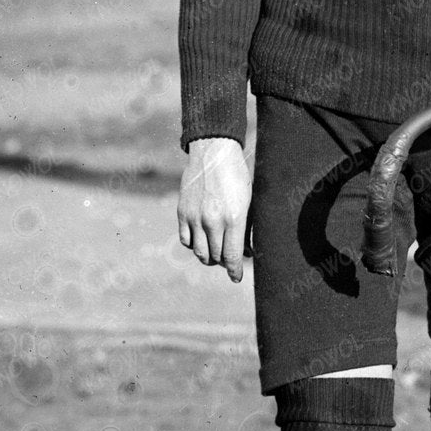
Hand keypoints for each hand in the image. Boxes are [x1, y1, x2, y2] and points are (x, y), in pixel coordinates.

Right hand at [177, 137, 251, 282]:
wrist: (214, 152)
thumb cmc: (237, 176)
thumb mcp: (248, 202)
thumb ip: (246, 228)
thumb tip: (245, 252)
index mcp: (233, 218)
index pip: (233, 257)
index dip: (235, 271)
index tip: (237, 278)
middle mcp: (212, 221)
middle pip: (216, 257)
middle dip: (224, 263)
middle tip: (230, 259)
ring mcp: (195, 217)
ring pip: (199, 252)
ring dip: (209, 257)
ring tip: (216, 252)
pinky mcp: (182, 212)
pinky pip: (185, 240)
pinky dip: (194, 245)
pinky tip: (202, 240)